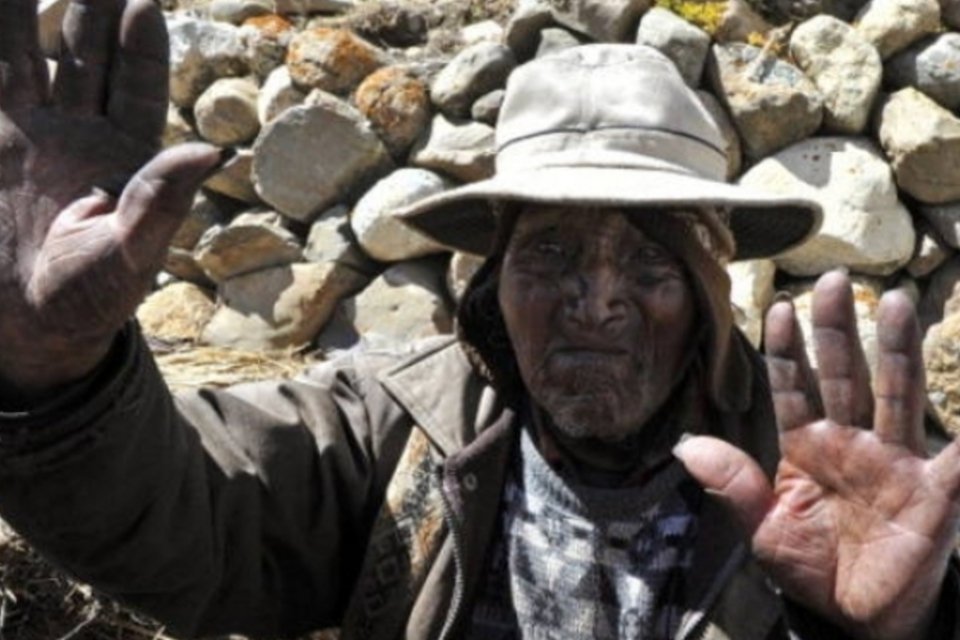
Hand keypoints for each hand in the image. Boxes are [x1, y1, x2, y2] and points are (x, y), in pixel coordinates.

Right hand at [0, 0, 222, 400]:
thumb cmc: (91, 296)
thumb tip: (213, 149)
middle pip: (87, 60)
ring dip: (31, 18)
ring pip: (31, 60)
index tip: (144, 5)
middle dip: (91, 15)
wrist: (28, 324)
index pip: (137, 88)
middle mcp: (80, 136)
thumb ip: (162, 201)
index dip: (141, 49)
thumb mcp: (131, 253)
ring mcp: (30, 135)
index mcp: (125, 157)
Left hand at [675, 271, 959, 639]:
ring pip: (895, 394)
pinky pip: (958, 457)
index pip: (794, 388)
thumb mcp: (762, 528)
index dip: (786, 351)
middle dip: (839, 330)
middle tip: (832, 279)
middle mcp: (851, 443)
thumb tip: (686, 446)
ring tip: (895, 302)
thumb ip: (733, 485)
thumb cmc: (808, 567)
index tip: (775, 310)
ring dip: (896, 350)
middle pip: (845, 375)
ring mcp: (894, 461)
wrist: (854, 617)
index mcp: (806, 448)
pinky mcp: (934, 492)